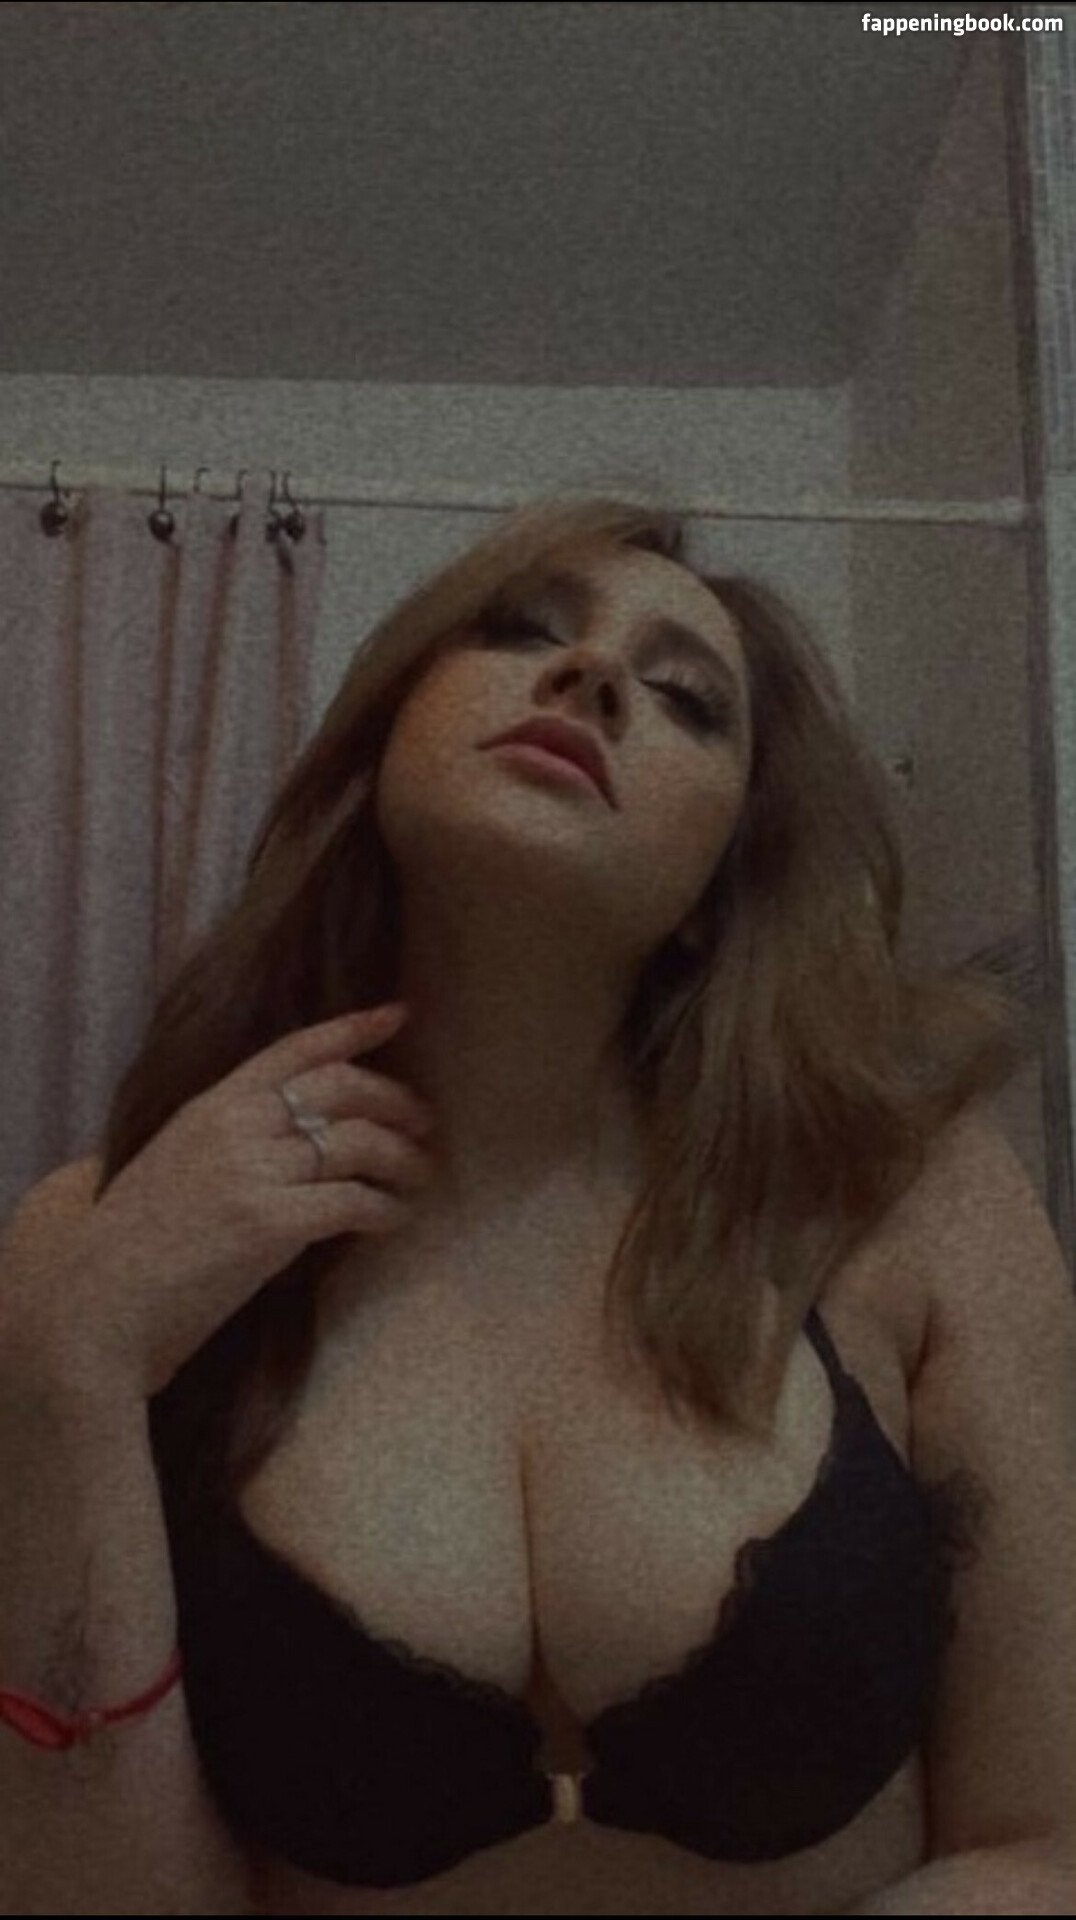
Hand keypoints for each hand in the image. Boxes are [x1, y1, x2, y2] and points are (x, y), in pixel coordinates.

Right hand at [5, 1005, 435, 1400]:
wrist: (100, 1303)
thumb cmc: (134, 1246)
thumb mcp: (175, 1166)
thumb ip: (228, 1142)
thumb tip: (292, 1141)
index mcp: (210, 1108)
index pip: (292, 1051)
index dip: (350, 1029)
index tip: (396, 1014)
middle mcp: (235, 1128)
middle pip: (340, 1089)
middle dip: (395, 1100)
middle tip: (423, 1123)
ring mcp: (254, 1173)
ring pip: (358, 1144)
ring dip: (403, 1159)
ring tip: (419, 1177)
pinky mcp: (271, 1224)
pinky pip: (353, 1202)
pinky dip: (386, 1209)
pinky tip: (395, 1219)